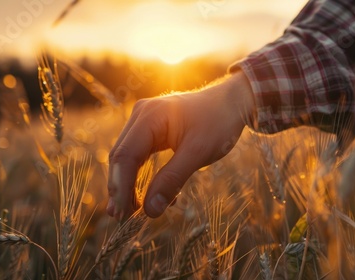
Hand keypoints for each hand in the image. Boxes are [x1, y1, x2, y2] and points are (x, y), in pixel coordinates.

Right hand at [106, 72, 254, 220]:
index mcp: (150, 116)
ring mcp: (145, 120)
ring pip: (128, 156)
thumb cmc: (218, 122)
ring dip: (130, 184)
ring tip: (132, 211)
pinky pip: (141, 154)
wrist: (233, 101)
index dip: (121, 188)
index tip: (122, 215)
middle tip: (121, 218)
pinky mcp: (152, 128)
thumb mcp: (198, 153)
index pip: (126, 156)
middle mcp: (142, 115)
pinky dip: (143, 175)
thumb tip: (150, 210)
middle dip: (121, 188)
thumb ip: (173, 180)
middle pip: (122, 156)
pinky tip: (152, 195)